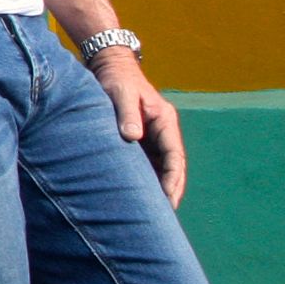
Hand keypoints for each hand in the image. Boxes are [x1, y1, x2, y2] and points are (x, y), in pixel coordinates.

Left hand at [90, 48, 185, 206]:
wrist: (109, 67)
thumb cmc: (115, 79)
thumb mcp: (119, 93)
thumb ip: (126, 113)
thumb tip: (133, 137)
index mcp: (165, 121)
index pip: (175, 157)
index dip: (173, 179)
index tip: (169, 198)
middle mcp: (163, 131)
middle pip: (172, 167)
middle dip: (171, 190)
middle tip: (165, 216)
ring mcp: (153, 136)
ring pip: (160, 168)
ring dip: (159, 188)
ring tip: (153, 214)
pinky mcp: (140, 139)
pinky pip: (147, 164)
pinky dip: (146, 180)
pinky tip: (139, 197)